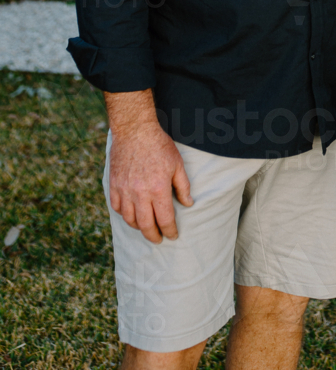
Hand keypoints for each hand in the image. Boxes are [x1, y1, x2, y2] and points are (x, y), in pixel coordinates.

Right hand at [105, 90, 192, 243]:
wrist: (135, 130)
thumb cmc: (159, 146)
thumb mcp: (177, 164)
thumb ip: (183, 186)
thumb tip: (188, 204)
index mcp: (158, 189)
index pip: (165, 219)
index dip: (170, 231)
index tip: (173, 235)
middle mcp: (140, 194)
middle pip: (145, 225)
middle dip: (153, 236)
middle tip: (159, 239)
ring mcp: (124, 190)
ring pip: (129, 219)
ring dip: (139, 227)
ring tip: (146, 227)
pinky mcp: (114, 185)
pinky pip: (117, 208)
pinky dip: (124, 214)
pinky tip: (131, 213)